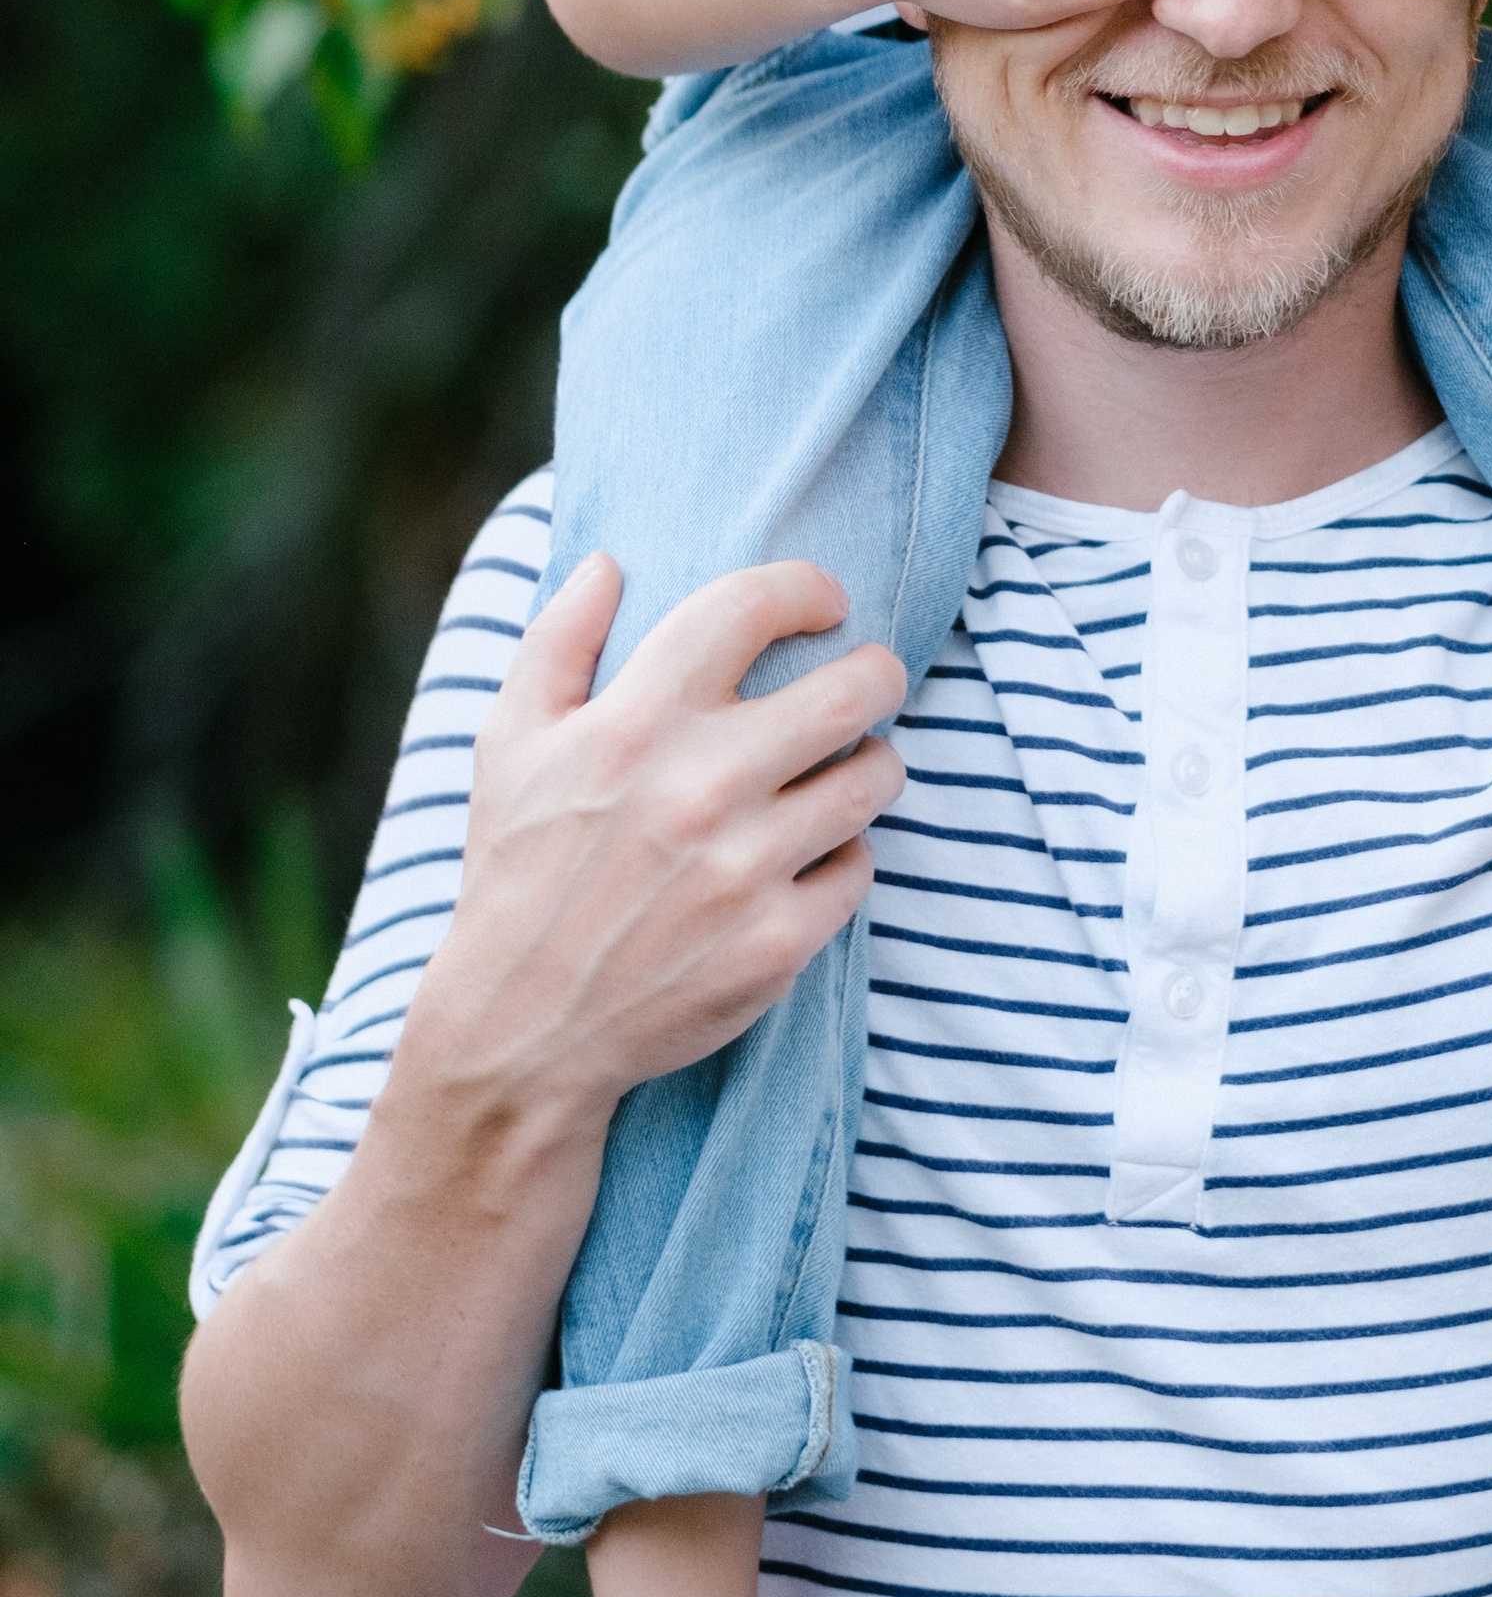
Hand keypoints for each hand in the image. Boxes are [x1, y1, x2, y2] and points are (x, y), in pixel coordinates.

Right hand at [409, 556, 907, 1132]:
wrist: (519, 1033)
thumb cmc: (516, 873)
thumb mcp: (509, 745)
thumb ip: (557, 641)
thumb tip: (606, 563)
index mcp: (636, 720)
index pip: (753, 606)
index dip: (807, 587)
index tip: (825, 602)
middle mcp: (700, 785)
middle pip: (854, 689)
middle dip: (877, 674)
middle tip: (869, 682)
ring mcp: (745, 868)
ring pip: (873, 779)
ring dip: (872, 765)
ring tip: (849, 768)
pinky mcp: (777, 943)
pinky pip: (859, 869)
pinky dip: (844, 858)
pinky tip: (813, 857)